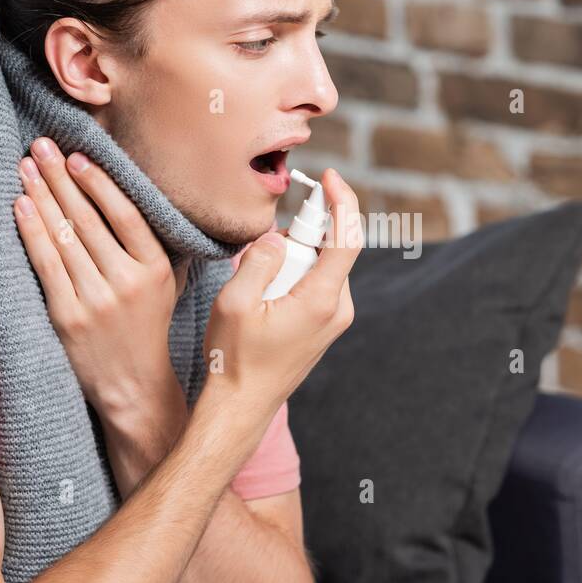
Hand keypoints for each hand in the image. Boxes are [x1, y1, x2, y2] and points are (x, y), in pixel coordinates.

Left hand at [12, 136, 186, 490]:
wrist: (135, 388)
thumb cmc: (148, 330)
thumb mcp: (168, 286)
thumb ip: (159, 246)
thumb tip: (145, 198)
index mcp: (156, 269)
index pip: (125, 214)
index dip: (99, 183)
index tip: (78, 156)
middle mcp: (127, 282)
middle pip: (88, 219)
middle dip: (60, 178)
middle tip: (41, 146)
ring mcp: (96, 300)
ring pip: (64, 237)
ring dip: (42, 196)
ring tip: (25, 168)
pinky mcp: (68, 317)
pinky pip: (45, 265)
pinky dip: (32, 232)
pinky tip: (21, 207)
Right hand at [200, 168, 362, 461]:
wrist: (241, 407)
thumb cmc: (234, 359)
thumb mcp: (235, 301)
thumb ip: (260, 259)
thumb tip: (277, 237)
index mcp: (322, 300)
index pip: (347, 237)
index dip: (342, 200)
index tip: (328, 176)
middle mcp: (338, 308)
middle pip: (330, 247)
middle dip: (297, 236)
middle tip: (260, 254)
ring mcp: (334, 319)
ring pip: (320, 265)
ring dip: (291, 258)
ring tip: (255, 286)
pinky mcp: (325, 325)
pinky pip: (315, 283)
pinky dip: (292, 275)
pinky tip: (263, 296)